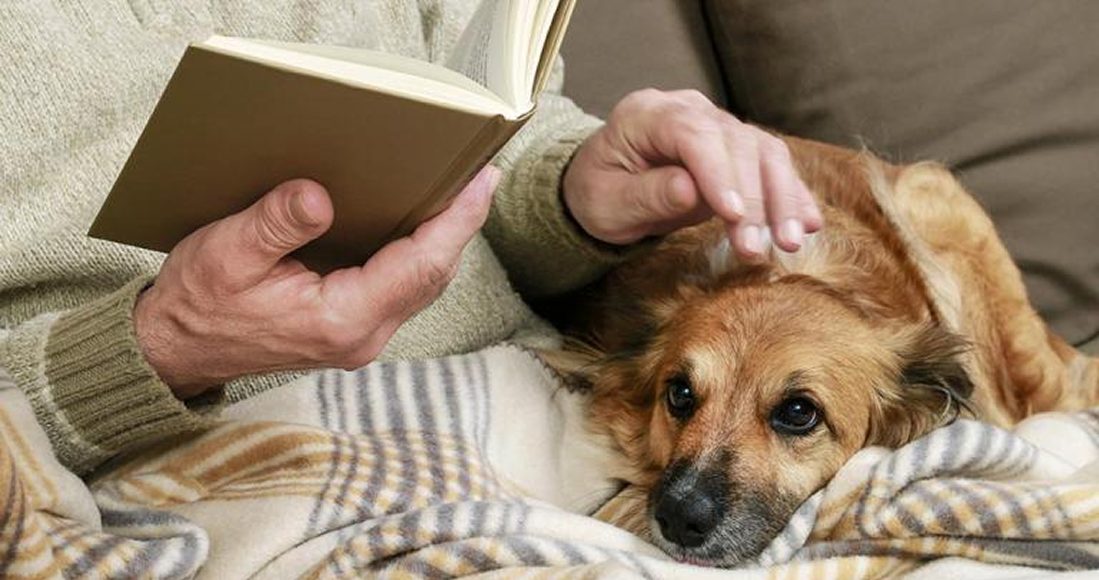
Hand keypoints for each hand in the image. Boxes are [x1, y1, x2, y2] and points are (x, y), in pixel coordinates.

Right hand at [134, 167, 499, 398]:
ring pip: (423, 283)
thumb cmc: (200, 304)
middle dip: (460, 224)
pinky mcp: (354, 328)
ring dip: (444, 239)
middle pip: (432, 275)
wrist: (178, 351)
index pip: (419, 266)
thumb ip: (277, 225)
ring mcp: (362, 336)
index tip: (482, 182)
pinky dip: (419, 252)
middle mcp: (363, 335)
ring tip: (462, 190)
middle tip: (480, 173)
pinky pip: (403, 287)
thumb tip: (320, 196)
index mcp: (340, 320)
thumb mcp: (227, 254)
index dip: (456, 222)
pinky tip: (420, 221)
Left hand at [563, 89, 822, 258]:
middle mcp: (687, 110)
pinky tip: (807, 225)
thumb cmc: (599, 194)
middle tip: (759, 248)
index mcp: (646, 114)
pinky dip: (792, 195)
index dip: (718, 173)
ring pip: (763, 151)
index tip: (732, 215)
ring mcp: (716, 125)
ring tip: (789, 242)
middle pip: (735, 143)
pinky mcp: (737, 147)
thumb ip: (647, 195)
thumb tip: (690, 190)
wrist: (605, 186)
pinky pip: (772, 165)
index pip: (692, 134)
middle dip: (753, 198)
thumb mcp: (607, 203)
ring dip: (782, 198)